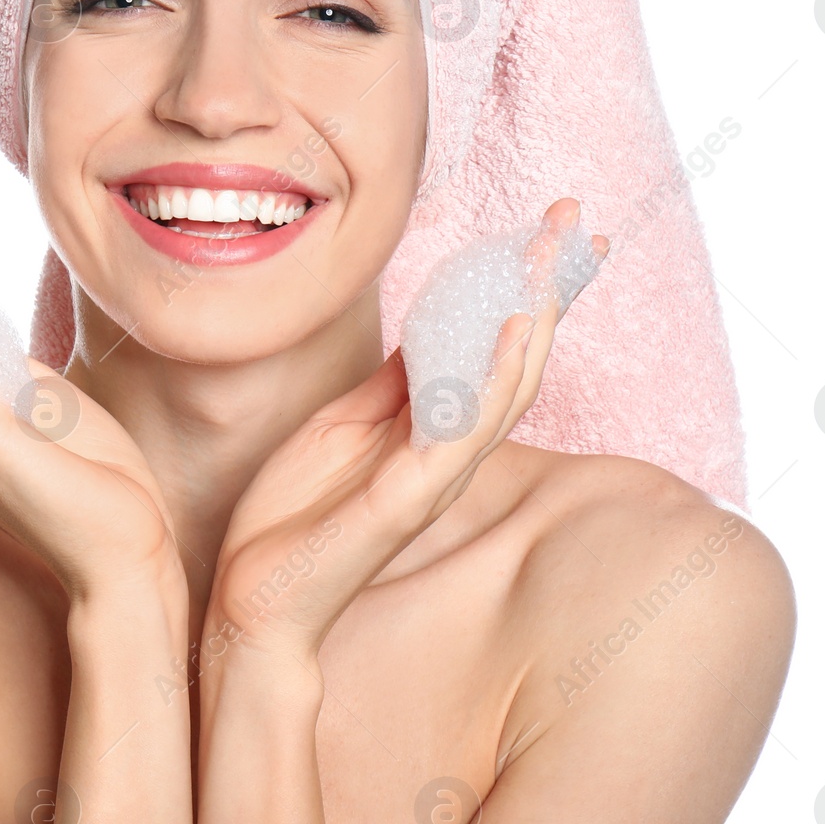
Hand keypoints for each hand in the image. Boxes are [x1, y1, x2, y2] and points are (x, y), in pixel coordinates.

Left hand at [204, 198, 607, 667]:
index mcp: (428, 427)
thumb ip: (390, 385)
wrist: (254, 603)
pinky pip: (458, 432)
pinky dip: (488, 379)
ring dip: (530, 321)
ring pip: (501, 390)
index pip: (492, 346)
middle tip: (570, 220)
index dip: (525, 289)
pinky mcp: (405, 500)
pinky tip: (508, 330)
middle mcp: (445, 450)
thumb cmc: (295, 519)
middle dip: (543, 288)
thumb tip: (425, 327)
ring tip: (549, 258)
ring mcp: (432, 476)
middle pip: (514, 358)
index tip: (554, 230)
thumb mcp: (341, 427)